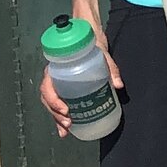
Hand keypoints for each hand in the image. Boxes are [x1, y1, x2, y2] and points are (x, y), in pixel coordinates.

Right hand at [38, 18, 120, 137]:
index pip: (47, 86)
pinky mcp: (64, 87)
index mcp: (58, 68)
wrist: (89, 37)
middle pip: (48, 98)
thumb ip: (111, 68)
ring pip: (51, 103)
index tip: (66, 109)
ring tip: (65, 130)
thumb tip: (118, 85)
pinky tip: (66, 128)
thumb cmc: (92, 45)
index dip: (53, 100)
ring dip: (56, 118)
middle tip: (68, 123)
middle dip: (55, 114)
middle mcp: (54, 76)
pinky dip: (60, 116)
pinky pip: (58, 103)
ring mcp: (58, 83)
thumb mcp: (103, 54)